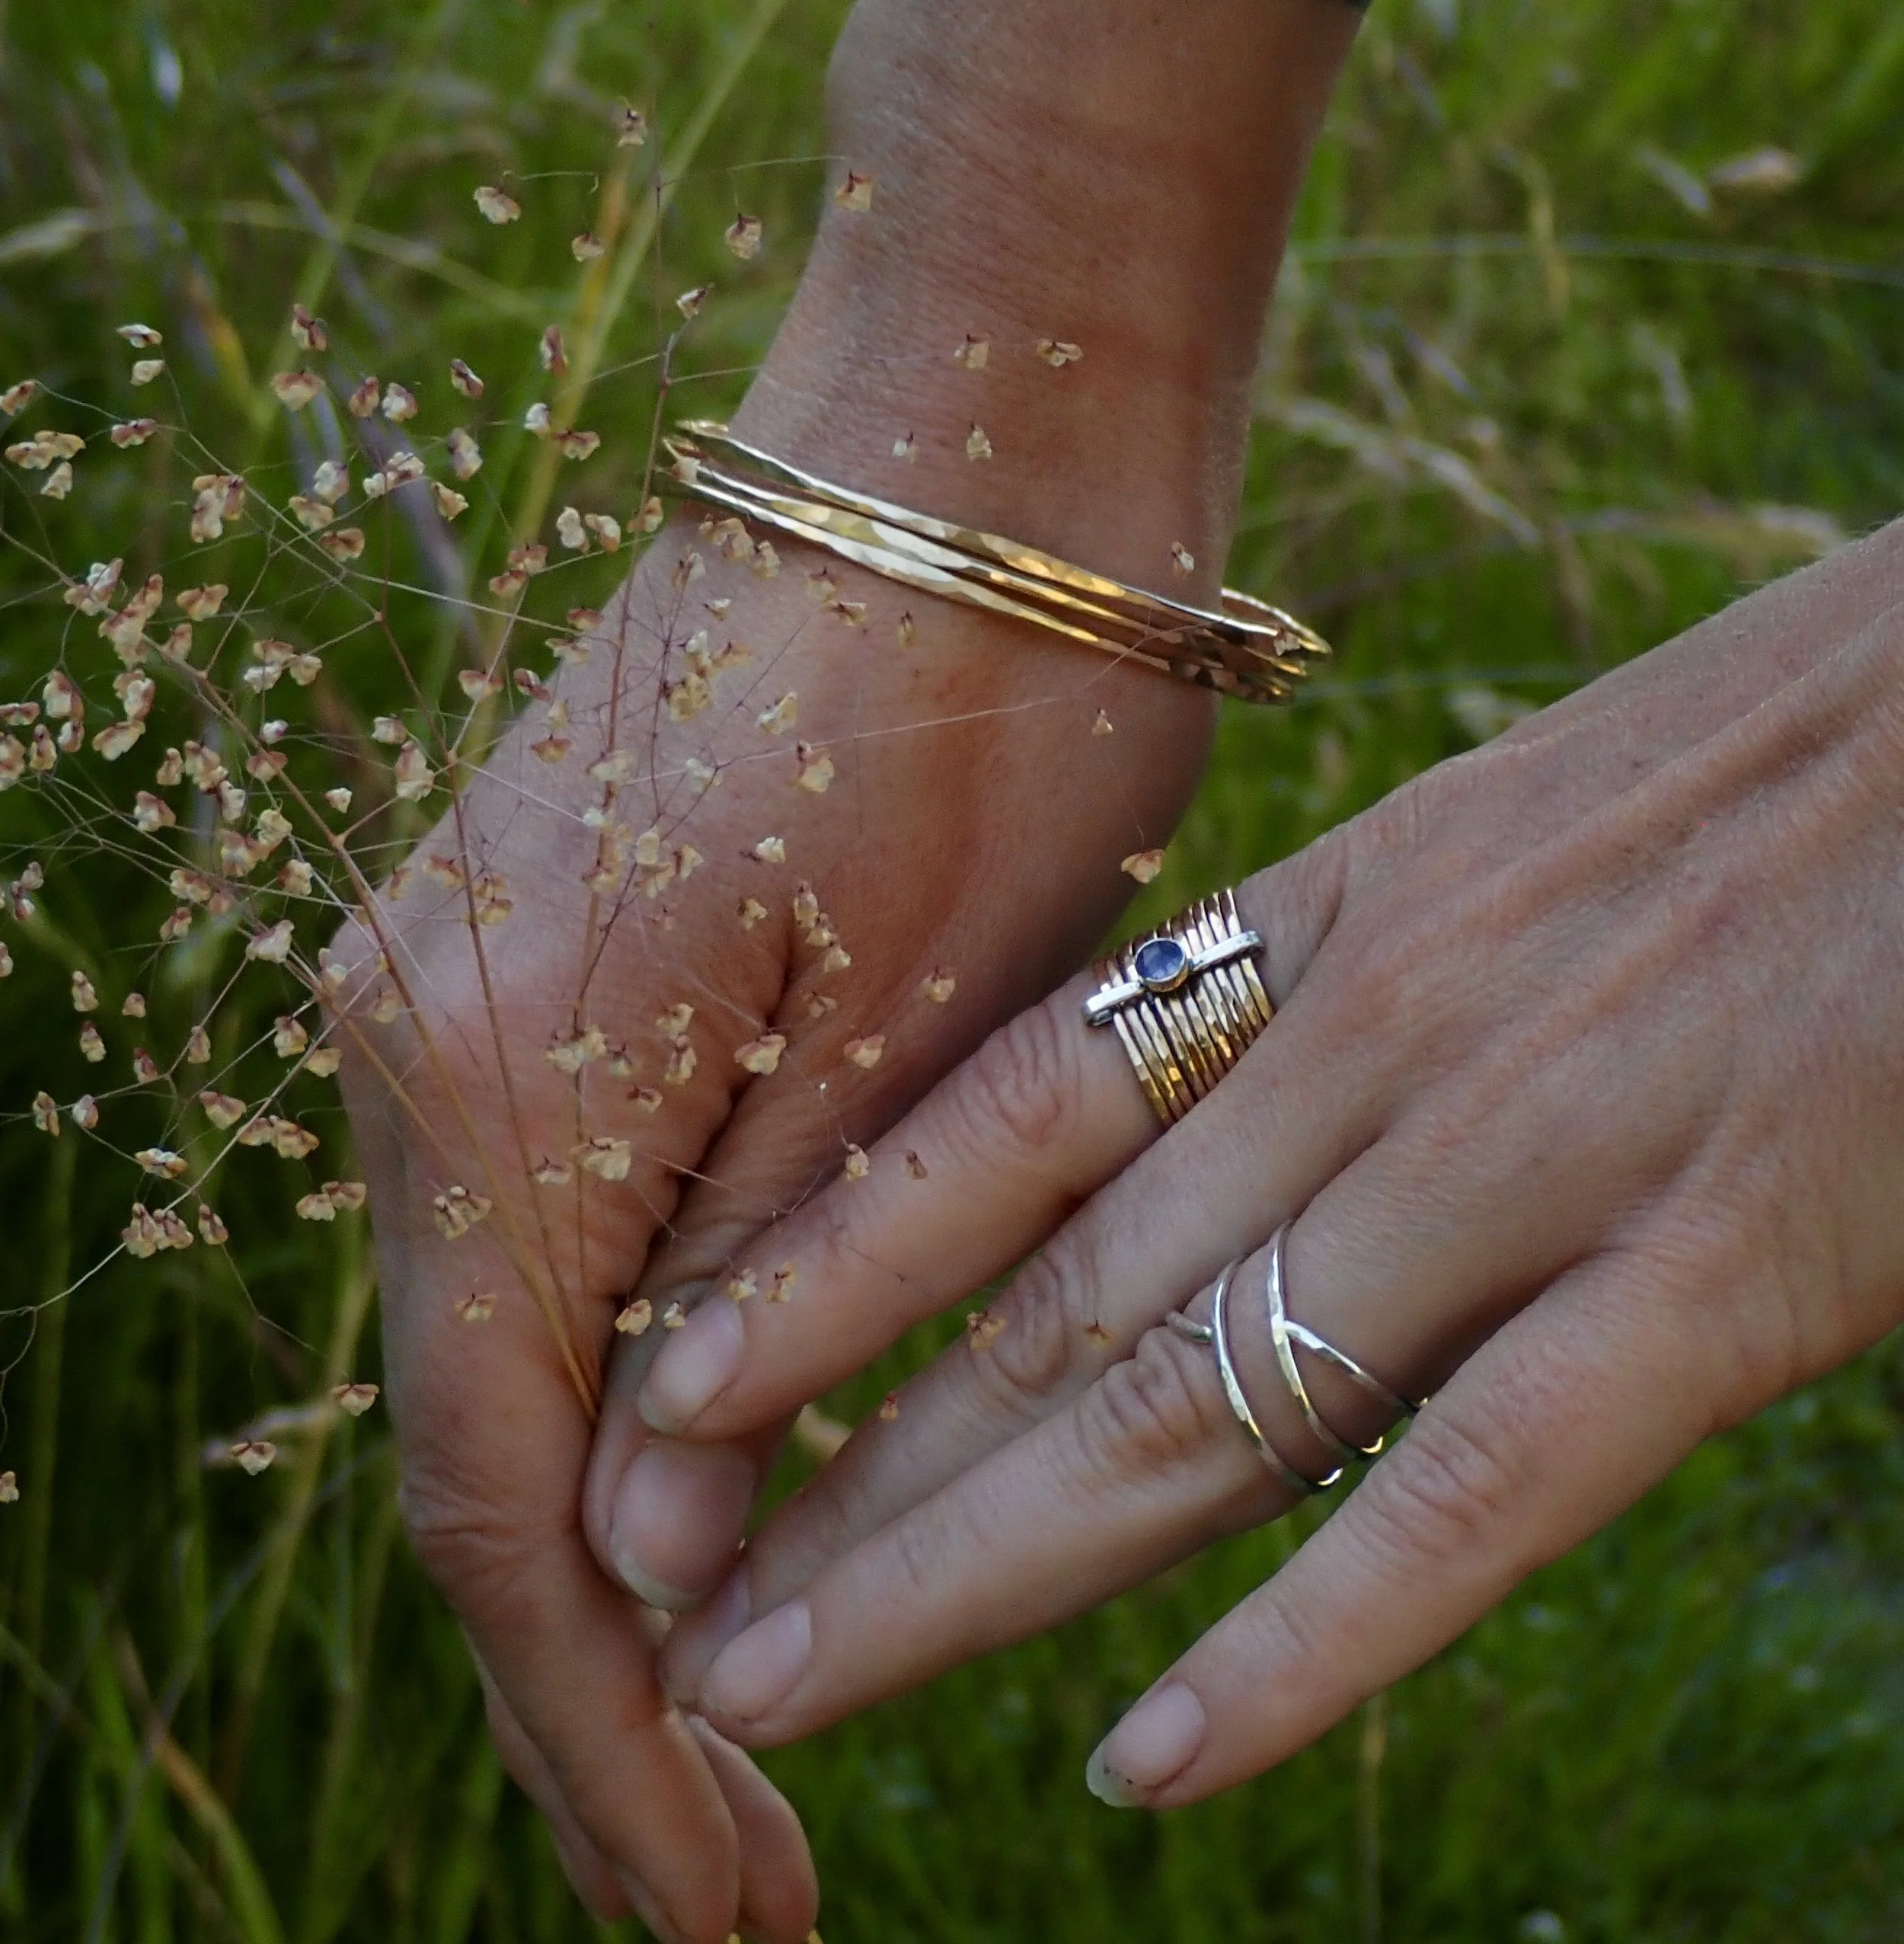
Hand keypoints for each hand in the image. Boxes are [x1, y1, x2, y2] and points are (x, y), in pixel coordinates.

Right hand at [336, 0, 1361, 1930]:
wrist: (962, 446)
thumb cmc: (995, 708)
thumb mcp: (926, 1041)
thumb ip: (767, 1301)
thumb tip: (650, 1548)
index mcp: (495, 1082)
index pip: (521, 1509)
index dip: (614, 1737)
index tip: (723, 1907)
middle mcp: (425, 1041)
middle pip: (496, 1446)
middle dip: (619, 1678)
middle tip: (746, 1870)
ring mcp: (466, 987)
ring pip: (523, 1346)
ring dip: (632, 1542)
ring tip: (747, 1727)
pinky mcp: (545, 954)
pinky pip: (563, 1230)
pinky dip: (642, 1389)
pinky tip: (731, 1495)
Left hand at [628, 518, 1903, 1810]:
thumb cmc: (1769, 758)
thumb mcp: (1503, 848)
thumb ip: (1354, 1005)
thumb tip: (1213, 1139)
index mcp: (1335, 923)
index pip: (1005, 1123)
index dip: (824, 1271)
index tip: (675, 1391)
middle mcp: (1387, 1045)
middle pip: (1056, 1305)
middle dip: (850, 1474)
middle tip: (679, 1603)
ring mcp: (1543, 1156)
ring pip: (1192, 1405)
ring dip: (971, 1569)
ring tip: (786, 1683)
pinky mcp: (1732, 1263)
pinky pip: (1475, 1486)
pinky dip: (1307, 1641)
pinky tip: (1156, 1763)